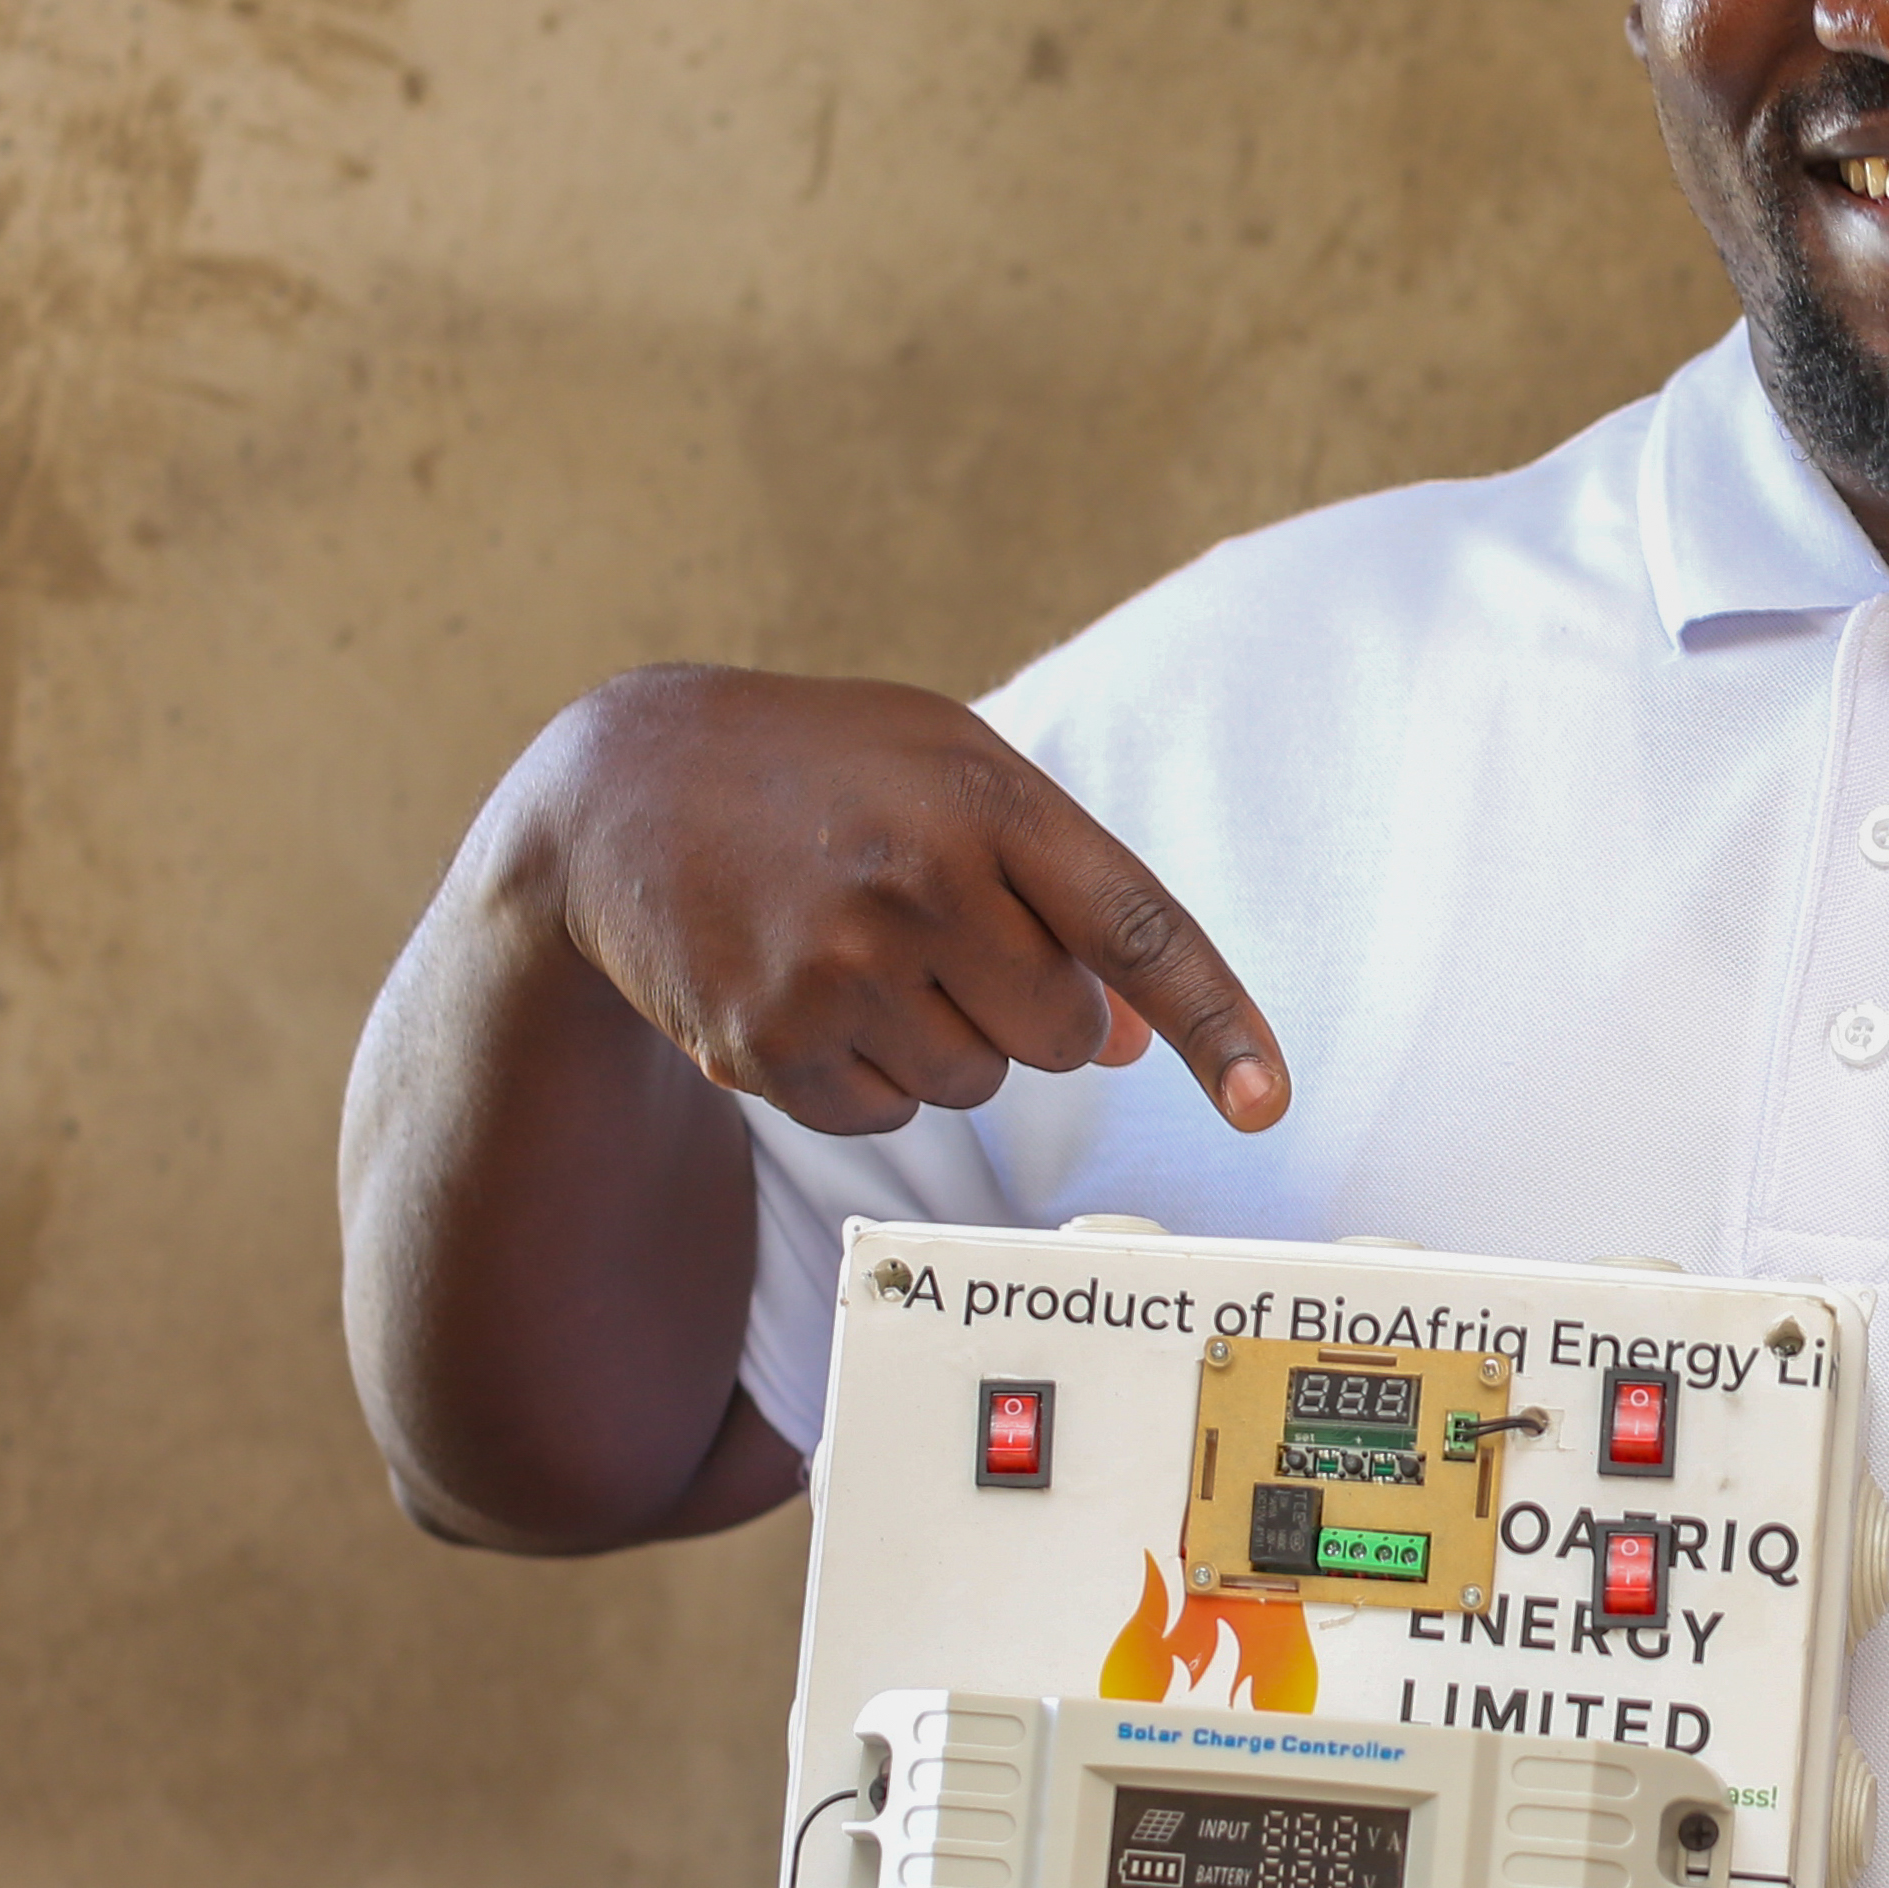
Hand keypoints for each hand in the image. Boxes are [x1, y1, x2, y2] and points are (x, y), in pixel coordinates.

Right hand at [514, 663, 1289, 1138]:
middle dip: (1029, 1008)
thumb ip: (1062, 890)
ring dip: (943, 1040)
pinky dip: (864, 1074)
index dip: (1217, 1022)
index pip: (1138, 929)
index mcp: (984, 799)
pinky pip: (885, 1116)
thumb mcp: (951, 774)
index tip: (1268, 1103)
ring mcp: (836, 970)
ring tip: (858, 946)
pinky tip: (806, 987)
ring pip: (976, 1085)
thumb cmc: (822, 771)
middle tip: (946, 935)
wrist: (621, 790)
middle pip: (1062, 1036)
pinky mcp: (768, 1046)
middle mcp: (915, 884)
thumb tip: (1140, 1039)